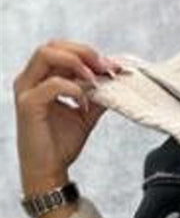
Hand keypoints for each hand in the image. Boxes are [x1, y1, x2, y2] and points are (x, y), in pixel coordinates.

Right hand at [13, 39, 121, 195]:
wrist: (48, 171)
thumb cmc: (60, 144)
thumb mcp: (85, 115)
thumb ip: (97, 96)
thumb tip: (115, 81)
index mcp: (40, 78)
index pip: (61, 50)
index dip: (87, 53)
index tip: (112, 66)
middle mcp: (29, 79)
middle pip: (53, 45)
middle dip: (83, 52)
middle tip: (106, 68)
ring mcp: (26, 90)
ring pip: (47, 55)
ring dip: (76, 63)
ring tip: (95, 79)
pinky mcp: (28, 105)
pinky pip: (51, 84)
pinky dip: (73, 88)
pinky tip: (84, 103)